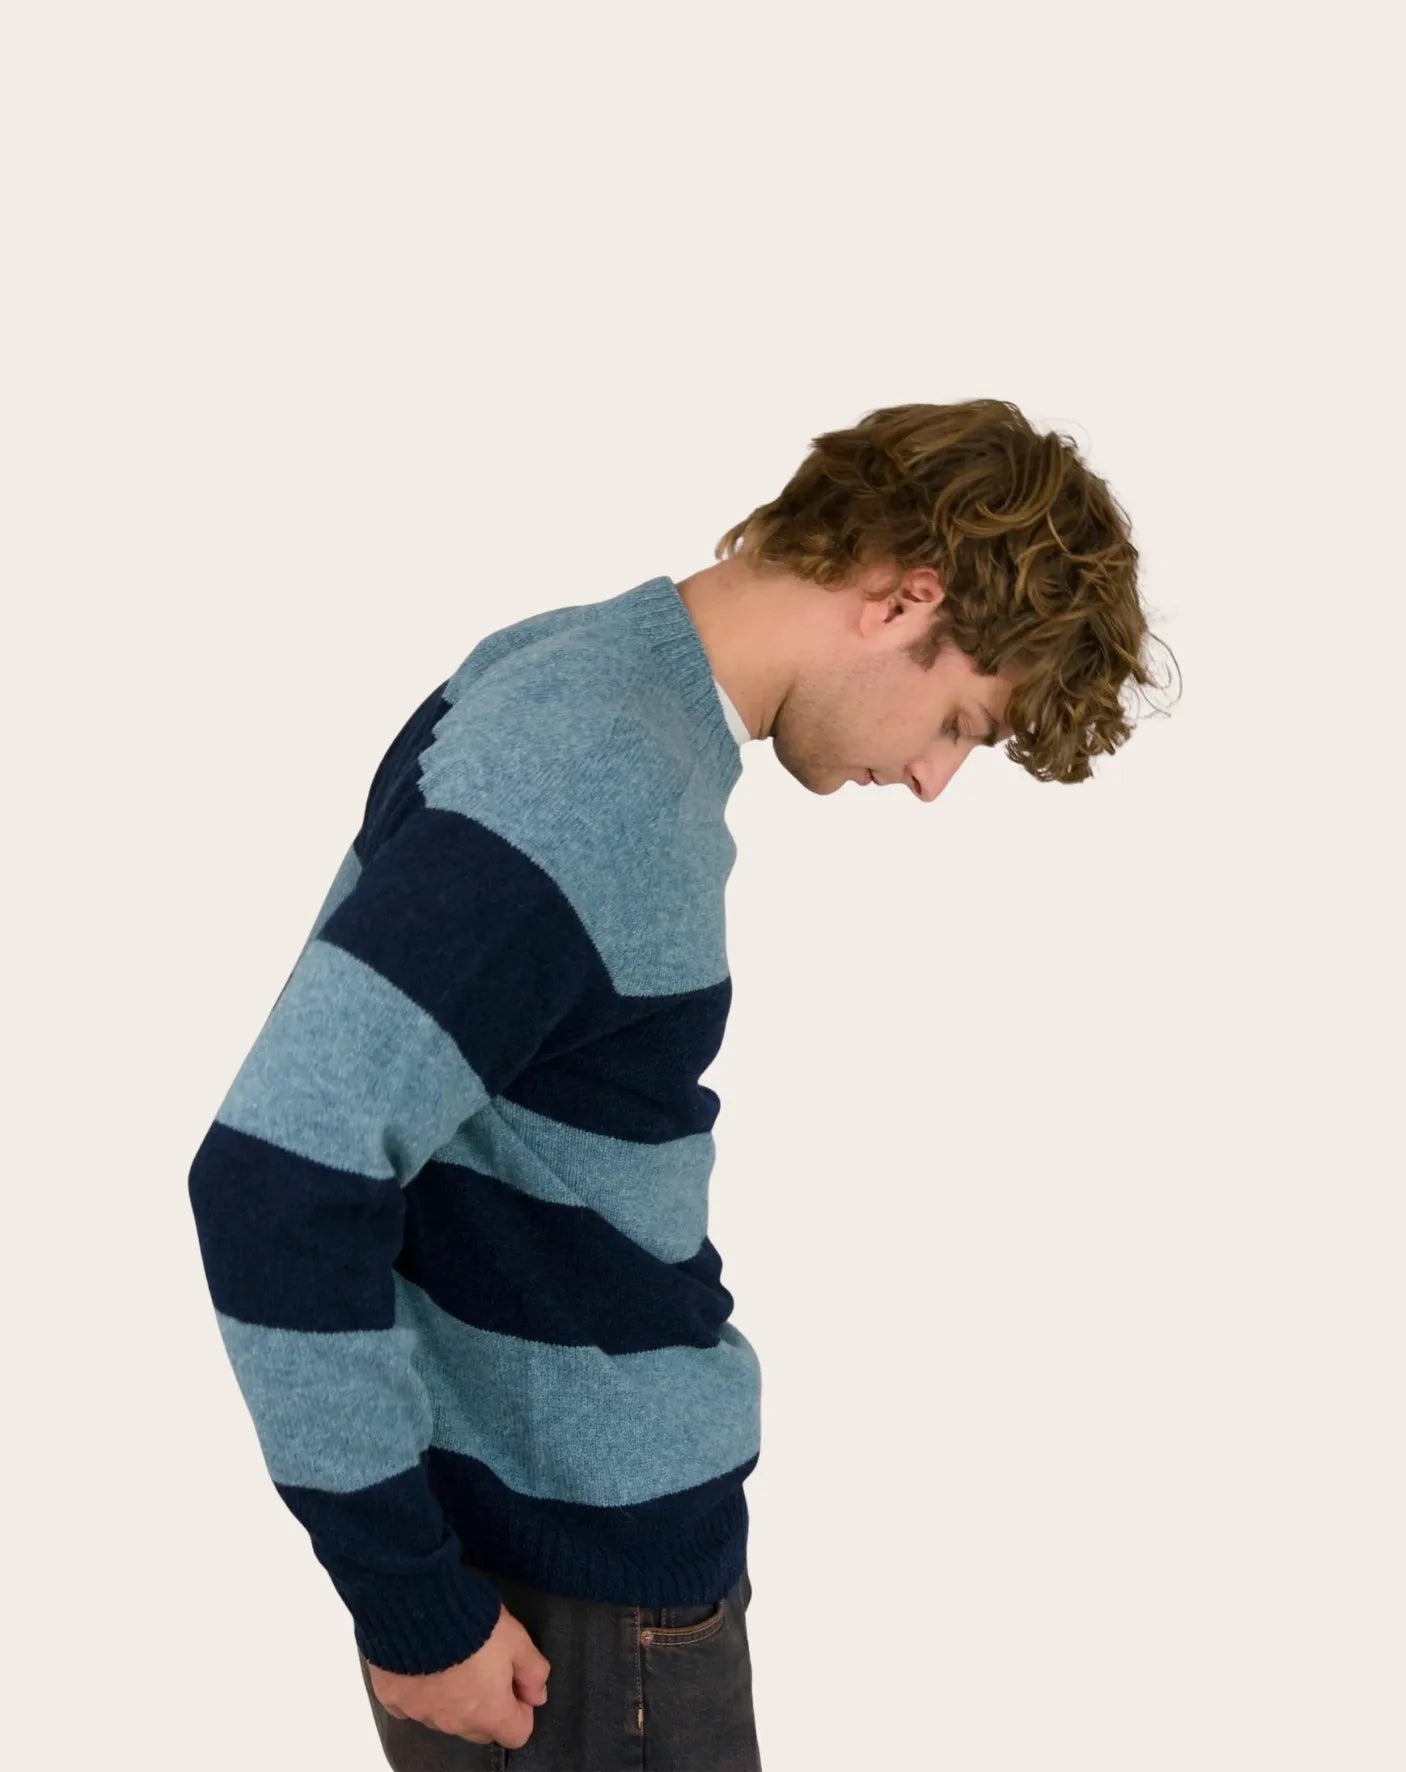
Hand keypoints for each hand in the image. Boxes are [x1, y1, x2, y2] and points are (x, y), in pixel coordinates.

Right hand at [366, 1604, 550, 1747]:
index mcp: (488, 1713)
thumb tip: (538, 1694)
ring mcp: (420, 1713)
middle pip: (481, 1730)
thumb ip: (534, 1670)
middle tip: (488, 1667)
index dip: (522, 1708)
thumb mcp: (516, 1639)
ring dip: (455, 1699)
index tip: (516, 1682)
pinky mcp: (392, 1698)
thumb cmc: (470, 1624)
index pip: (517, 1733)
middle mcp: (453, 1723)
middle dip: (490, 1706)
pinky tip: (424, 1661)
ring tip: (455, 1657)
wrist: (415, 1608)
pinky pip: (412, 1704)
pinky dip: (421, 1689)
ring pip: (446, 1718)